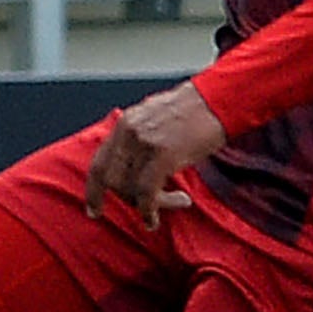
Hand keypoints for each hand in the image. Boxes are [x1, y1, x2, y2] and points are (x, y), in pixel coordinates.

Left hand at [84, 83, 225, 231]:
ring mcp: (144, 142)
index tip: (94, 210)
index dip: (93, 191)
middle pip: (111, 180)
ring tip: (174, 202)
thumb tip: (134, 165)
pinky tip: (164, 213)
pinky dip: (150, 210)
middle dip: (127, 199)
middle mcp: (129, 132)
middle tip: (148, 206)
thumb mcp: (156, 119)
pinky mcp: (163, 153)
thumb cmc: (196, 110)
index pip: (98, 163)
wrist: (219, 98)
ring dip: (148, 205)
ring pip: (129, 189)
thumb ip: (139, 139)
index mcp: (125, 123)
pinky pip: (146, 193)